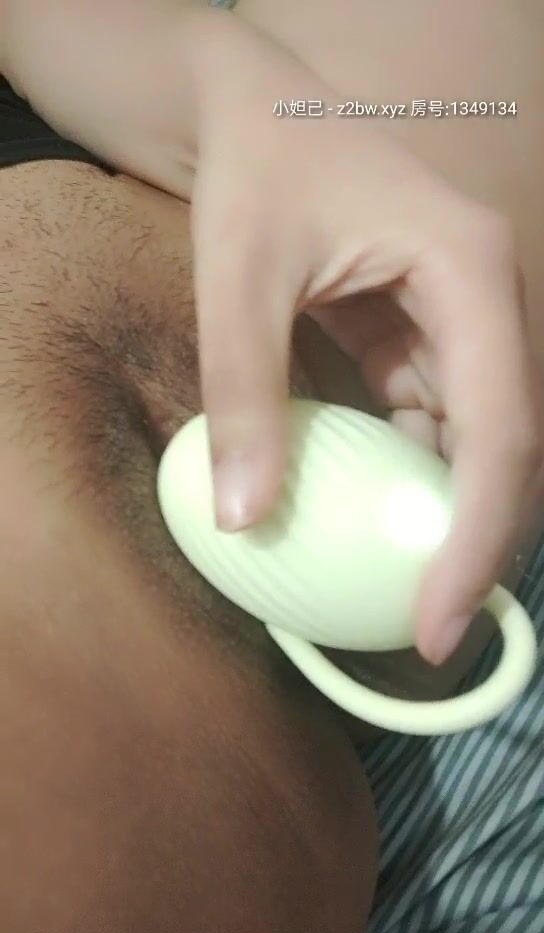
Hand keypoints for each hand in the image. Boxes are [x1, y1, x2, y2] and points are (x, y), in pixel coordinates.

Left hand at [191, 16, 542, 664]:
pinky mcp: (427, 333)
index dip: (478, 538)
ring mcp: (462, 318)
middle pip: (509, 447)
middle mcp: (489, 299)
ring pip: (479, 441)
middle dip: (475, 542)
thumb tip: (246, 518)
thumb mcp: (239, 276)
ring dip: (445, 515)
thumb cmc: (258, 170)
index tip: (438, 623)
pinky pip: (435, 420)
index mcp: (472, 273)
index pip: (501, 432)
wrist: (256, 111)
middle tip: (428, 631)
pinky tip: (377, 513)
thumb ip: (244, 391)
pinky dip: (412, 474)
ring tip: (406, 590)